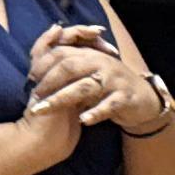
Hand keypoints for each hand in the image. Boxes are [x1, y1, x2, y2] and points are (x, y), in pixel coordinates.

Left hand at [23, 23, 156, 130]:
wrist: (145, 100)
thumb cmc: (111, 84)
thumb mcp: (91, 70)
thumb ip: (70, 63)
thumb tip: (42, 58)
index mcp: (91, 54)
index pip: (61, 53)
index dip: (42, 64)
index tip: (29, 79)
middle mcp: (102, 64)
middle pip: (69, 67)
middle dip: (48, 82)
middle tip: (33, 96)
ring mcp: (115, 81)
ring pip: (85, 87)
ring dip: (62, 98)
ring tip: (44, 109)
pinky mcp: (125, 99)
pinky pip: (108, 106)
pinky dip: (95, 113)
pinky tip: (83, 121)